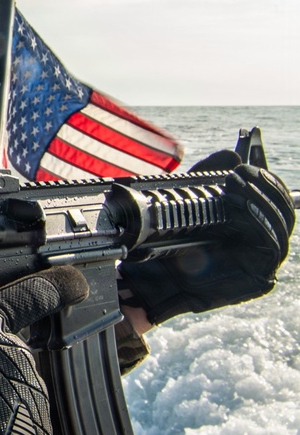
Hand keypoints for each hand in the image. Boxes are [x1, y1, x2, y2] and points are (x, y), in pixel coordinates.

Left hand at [119, 157, 294, 323]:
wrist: (151, 281)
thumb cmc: (167, 245)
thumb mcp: (188, 203)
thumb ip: (209, 177)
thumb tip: (233, 153)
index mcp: (249, 226)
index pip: (274, 197)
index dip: (268, 177)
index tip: (249, 157)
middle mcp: (260, 243)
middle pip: (283, 209)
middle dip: (265, 184)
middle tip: (241, 170)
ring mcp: (261, 261)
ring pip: (281, 224)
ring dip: (262, 199)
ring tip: (237, 183)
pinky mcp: (259, 276)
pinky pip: (272, 245)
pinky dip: (260, 222)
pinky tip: (240, 207)